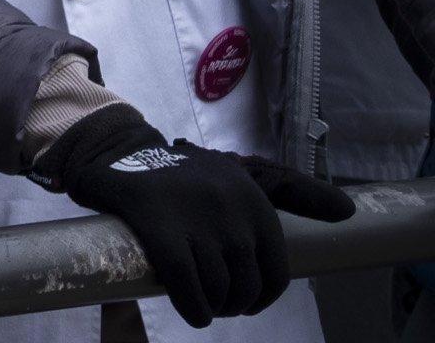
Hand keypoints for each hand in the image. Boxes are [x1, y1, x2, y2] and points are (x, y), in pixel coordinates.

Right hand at [47, 107, 351, 324]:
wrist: (117, 152)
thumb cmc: (187, 171)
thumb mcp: (244, 172)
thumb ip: (294, 191)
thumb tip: (348, 211)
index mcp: (255, 198)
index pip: (275, 273)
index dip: (260, 297)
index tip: (241, 298)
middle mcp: (232, 208)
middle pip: (245, 287)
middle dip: (231, 303)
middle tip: (213, 299)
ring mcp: (197, 219)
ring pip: (217, 289)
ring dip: (211, 307)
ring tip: (199, 301)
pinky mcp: (160, 229)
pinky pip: (187, 286)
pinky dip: (192, 308)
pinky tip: (192, 312)